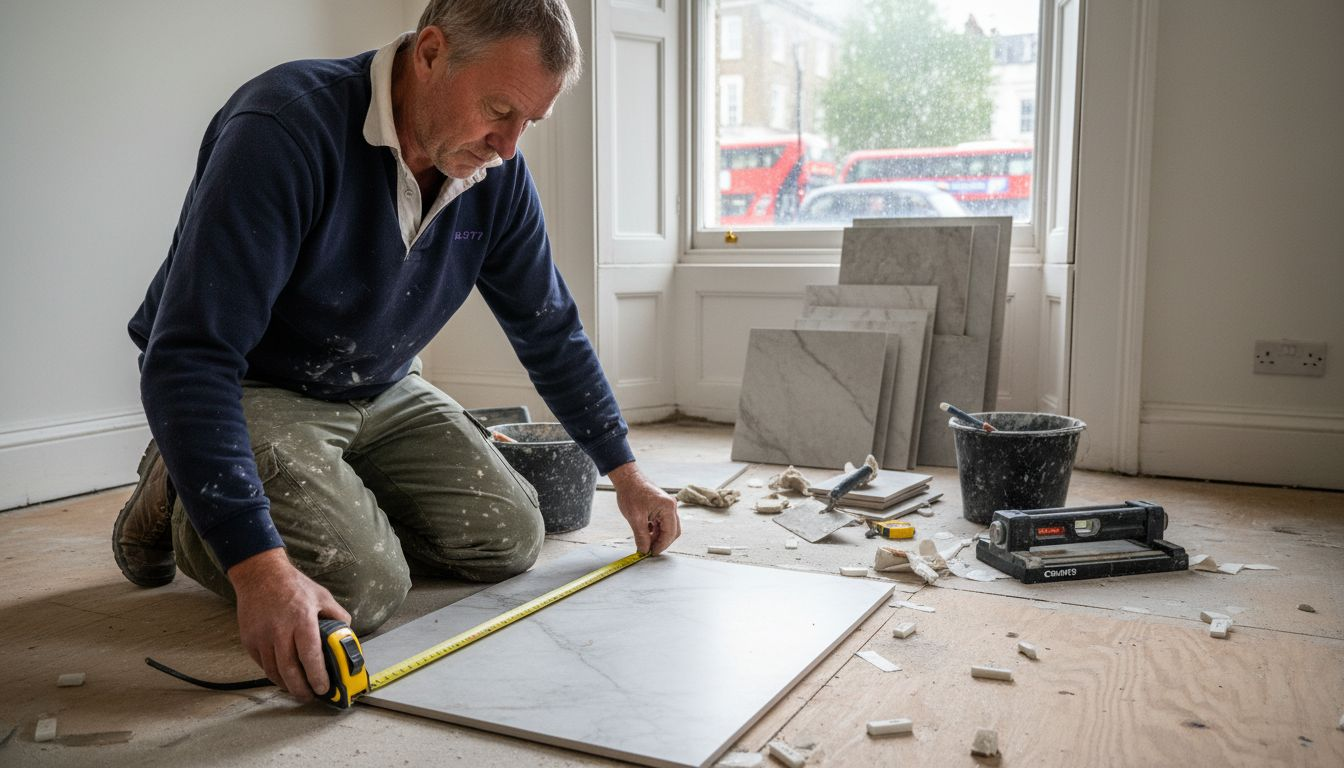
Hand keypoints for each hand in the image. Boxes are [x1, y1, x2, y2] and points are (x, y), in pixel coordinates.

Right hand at [227, 548, 350, 701]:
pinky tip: (284, 676)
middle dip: (301, 689)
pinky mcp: (249, 640)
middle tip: (311, 696)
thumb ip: (337, 616)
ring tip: (299, 690)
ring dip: (287, 685)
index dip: (317, 676)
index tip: (324, 688)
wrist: (260, 575)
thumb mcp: (322, 596)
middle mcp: (279, 630)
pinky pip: (262, 664)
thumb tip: (348, 636)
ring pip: (273, 671)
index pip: (310, 655)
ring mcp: (261, 637)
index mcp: (302, 619)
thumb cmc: (294, 586)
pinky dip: (274, 674)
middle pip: (289, 670)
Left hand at [608, 462, 680, 554]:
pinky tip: (645, 533)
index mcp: (668, 507)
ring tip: (645, 542)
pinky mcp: (661, 507)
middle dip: (661, 542)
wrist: (627, 479)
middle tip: (649, 550)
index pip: (670, 533)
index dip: (661, 545)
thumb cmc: (631, 493)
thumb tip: (644, 550)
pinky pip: (662, 523)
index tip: (652, 553)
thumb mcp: (635, 518)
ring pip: (667, 528)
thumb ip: (641, 536)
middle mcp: (671, 506)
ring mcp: (667, 506)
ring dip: (657, 537)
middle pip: (672, 531)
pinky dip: (655, 530)